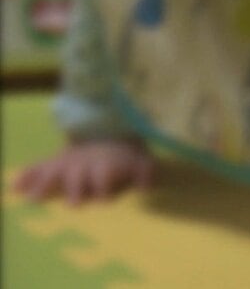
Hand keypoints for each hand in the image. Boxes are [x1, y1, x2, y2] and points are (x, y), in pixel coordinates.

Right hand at [14, 139, 154, 205]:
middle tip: (74, 204)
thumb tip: (147, 185)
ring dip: (45, 184)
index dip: (105, 185)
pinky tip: (15, 187)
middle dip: (76, 188)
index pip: (104, 174)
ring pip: (55, 171)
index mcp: (106, 162)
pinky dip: (27, 175)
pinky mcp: (55, 161)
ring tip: (34, 199)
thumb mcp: (142, 160)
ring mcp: (68, 161)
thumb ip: (146, 172)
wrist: (108, 132)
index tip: (104, 200)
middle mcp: (84, 162)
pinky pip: (38, 166)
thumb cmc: (126, 154)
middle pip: (78, 175)